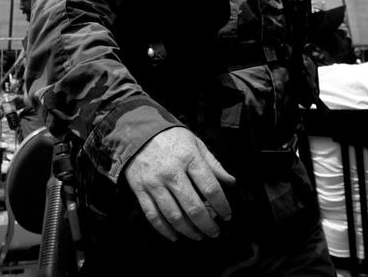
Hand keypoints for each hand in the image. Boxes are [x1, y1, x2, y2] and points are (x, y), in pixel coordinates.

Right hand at [123, 127, 234, 241]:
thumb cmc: (171, 137)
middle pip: (193, 207)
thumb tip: (231, 182)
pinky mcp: (140, 190)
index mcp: (188, 158)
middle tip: (214, 232)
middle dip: (207, 225)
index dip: (222, 206)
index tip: (227, 216)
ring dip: (189, 231)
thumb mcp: (195, 143)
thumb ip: (213, 163)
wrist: (137, 130)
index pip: (210, 188)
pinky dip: (164, 230)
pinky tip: (175, 236)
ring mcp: (154, 183)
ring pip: (174, 216)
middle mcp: (171, 172)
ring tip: (198, 236)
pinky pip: (153, 216)